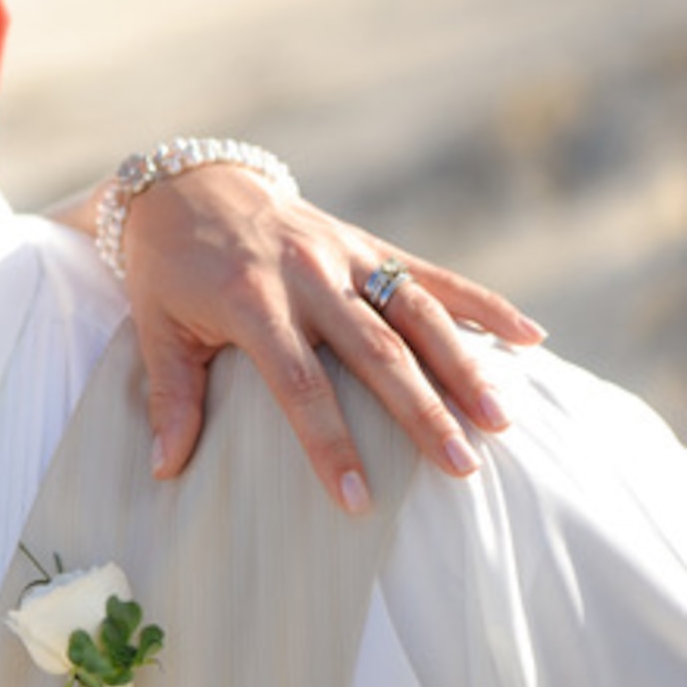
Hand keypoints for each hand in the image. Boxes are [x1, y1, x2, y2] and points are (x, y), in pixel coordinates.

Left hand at [117, 166, 544, 513]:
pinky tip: (532, 339)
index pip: (299, 385)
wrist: (187, 185)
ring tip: (501, 420)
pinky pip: (432, 274)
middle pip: (375, 353)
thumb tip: (163, 469)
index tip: (358, 501)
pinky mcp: (366, 243)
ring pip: (416, 312)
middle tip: (461, 468)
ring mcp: (343, 256)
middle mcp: (306, 277)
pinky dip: (483, 304)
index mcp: (251, 303)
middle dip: (420, 413)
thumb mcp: (155, 327)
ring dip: (463, 365)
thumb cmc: (167, 268)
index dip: (329, 445)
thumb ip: (170, 397)